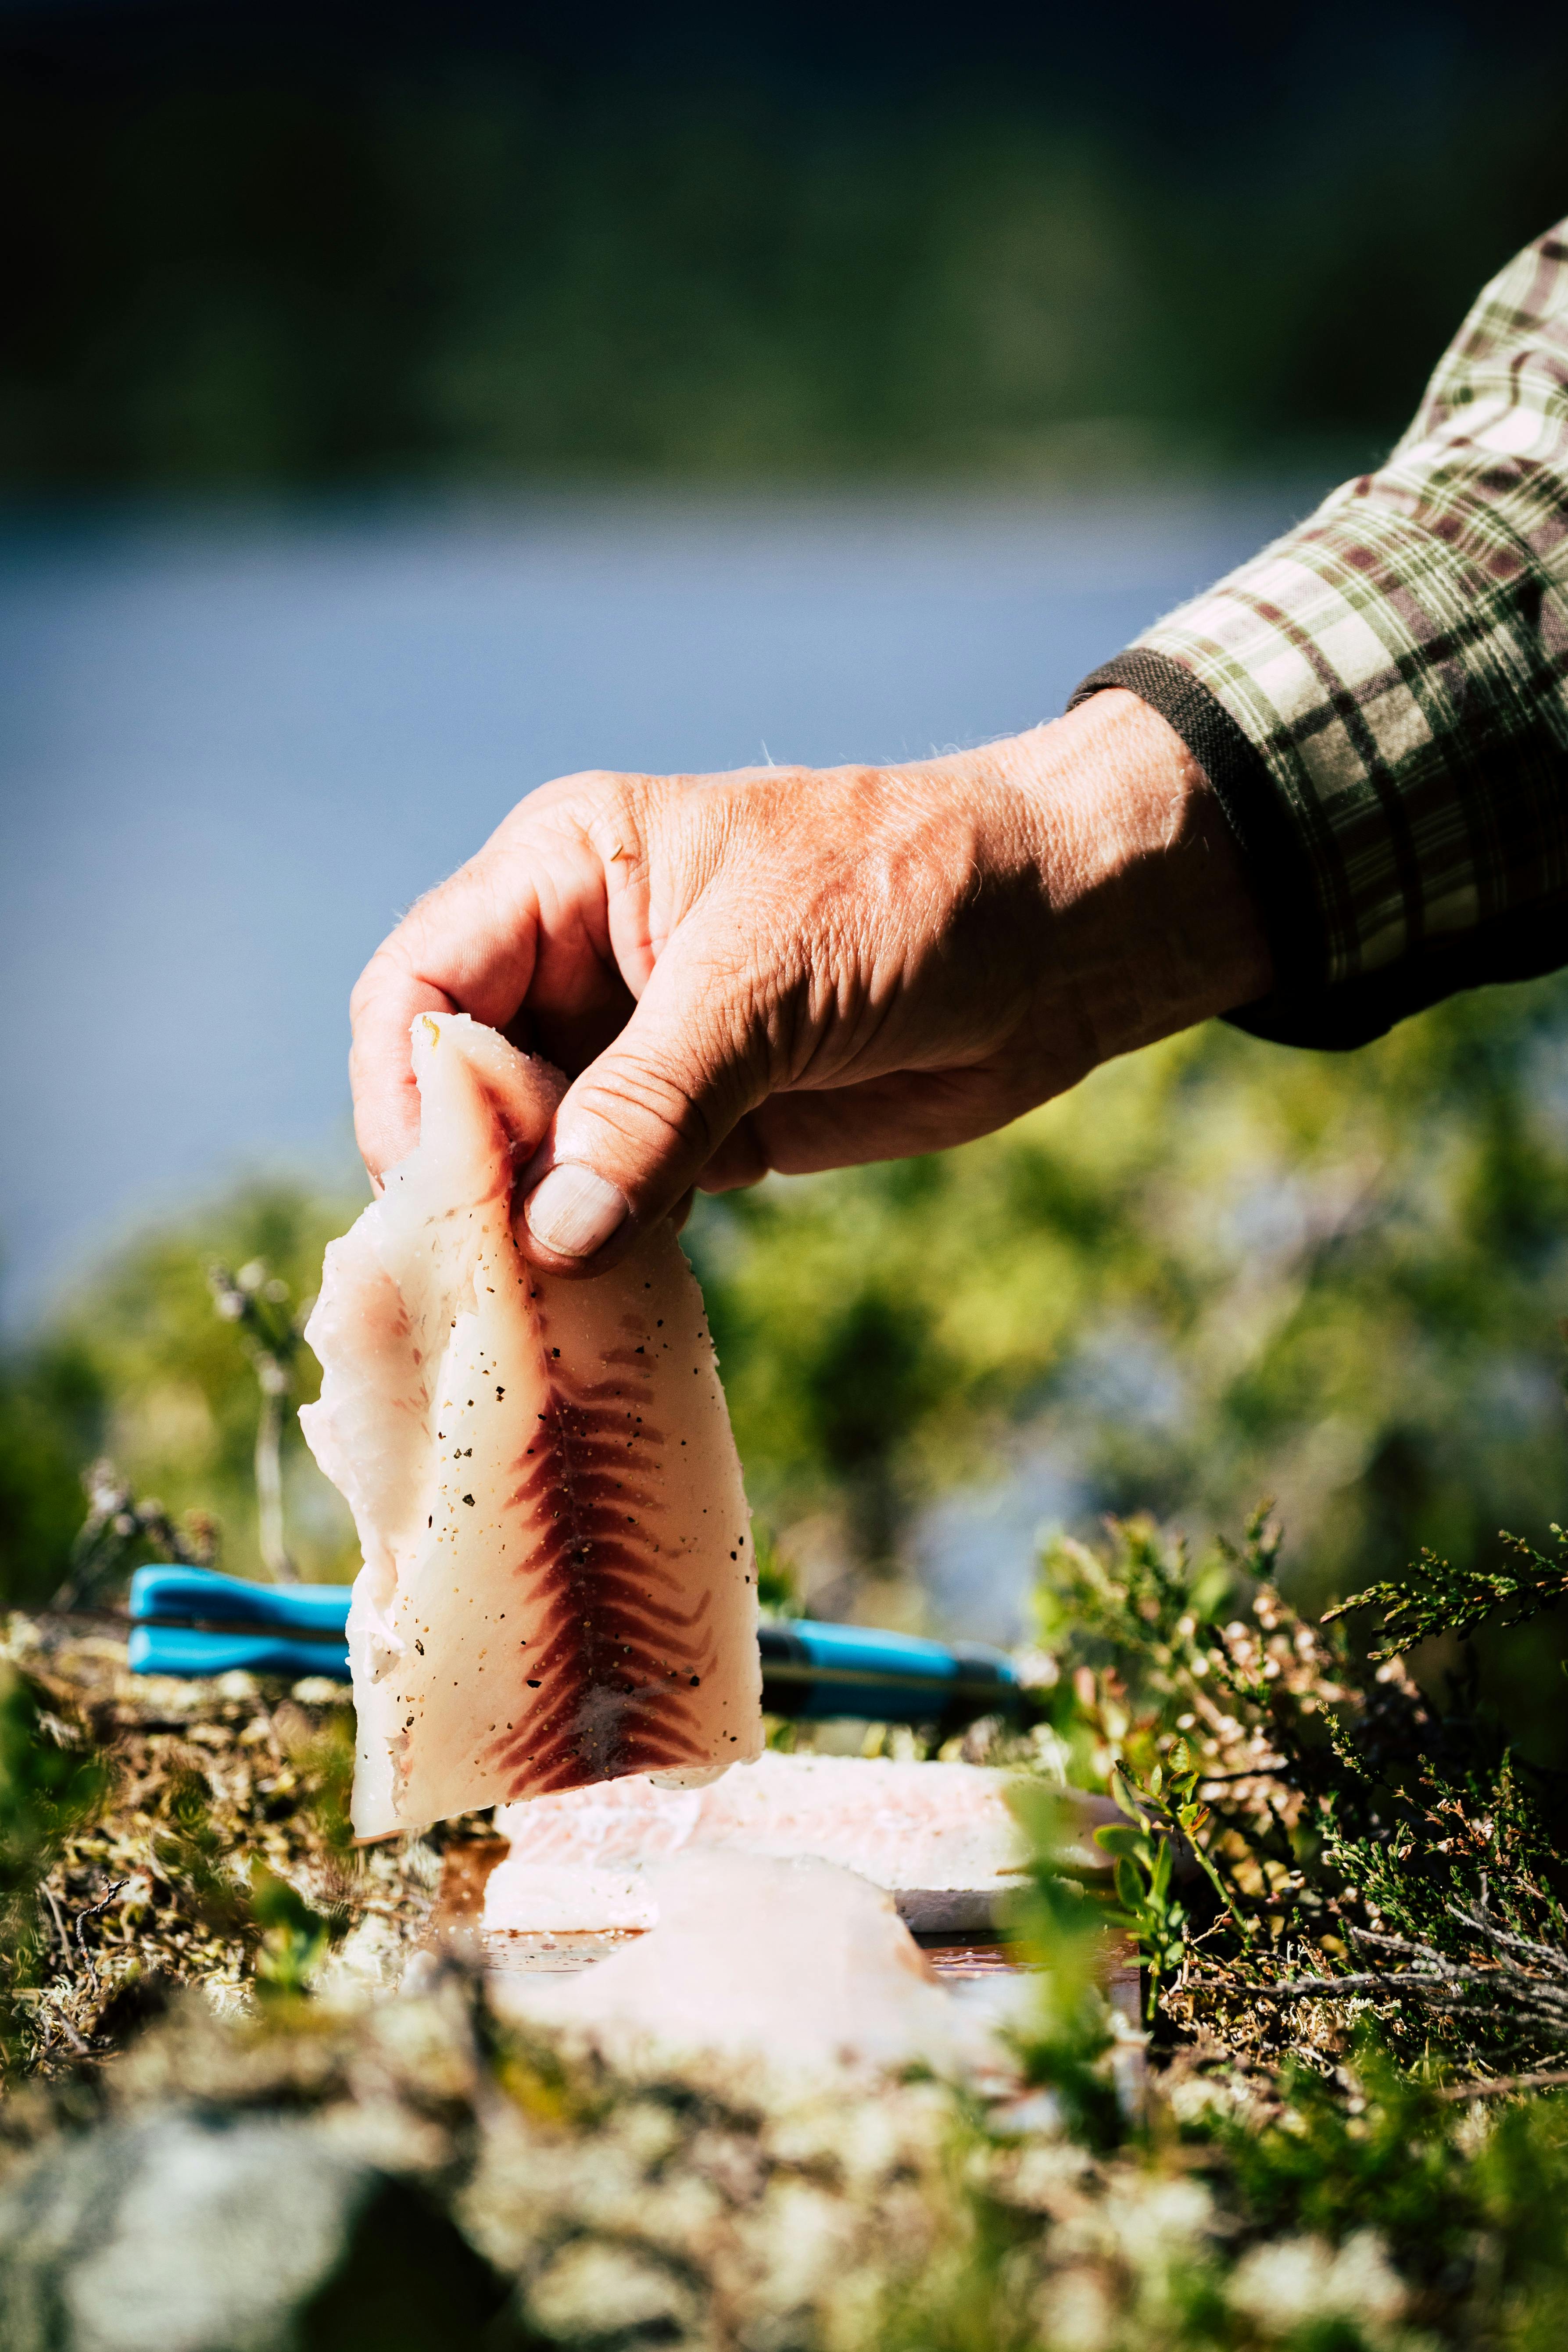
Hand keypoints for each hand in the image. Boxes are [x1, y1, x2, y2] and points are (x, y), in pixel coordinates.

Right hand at [349, 689, 1271, 1272]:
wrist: (1063, 933)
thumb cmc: (915, 895)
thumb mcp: (767, 984)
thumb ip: (650, 1104)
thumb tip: (548, 1233)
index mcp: (565, 872)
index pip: (423, 981)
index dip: (404, 1084)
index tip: (427, 1191)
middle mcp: (580, 958)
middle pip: (462, 1079)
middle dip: (462, 1176)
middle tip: (474, 1287)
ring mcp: (639, 1048)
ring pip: (533, 1152)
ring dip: (531, 1230)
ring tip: (528, 1318)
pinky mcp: (700, 1124)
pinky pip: (614, 1197)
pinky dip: (603, 1251)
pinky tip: (599, 1310)